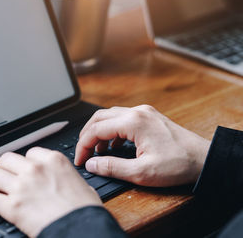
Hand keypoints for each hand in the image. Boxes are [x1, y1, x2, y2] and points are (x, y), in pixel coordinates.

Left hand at [0, 147, 101, 237]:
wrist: (82, 229)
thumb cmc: (85, 211)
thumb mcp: (83, 185)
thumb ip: (67, 177)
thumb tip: (65, 181)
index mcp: (53, 161)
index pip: (30, 153)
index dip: (27, 163)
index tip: (26, 171)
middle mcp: (35, 169)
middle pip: (6, 159)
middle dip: (6, 170)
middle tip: (9, 180)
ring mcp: (21, 187)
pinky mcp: (12, 207)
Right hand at [75, 105, 210, 186]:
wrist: (205, 159)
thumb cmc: (179, 164)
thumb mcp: (142, 172)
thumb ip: (112, 167)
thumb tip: (92, 165)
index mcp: (133, 122)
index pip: (96, 129)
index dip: (83, 145)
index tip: (80, 160)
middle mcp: (137, 111)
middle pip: (99, 117)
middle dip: (87, 135)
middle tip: (83, 153)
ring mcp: (144, 112)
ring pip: (110, 116)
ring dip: (99, 132)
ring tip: (97, 152)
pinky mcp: (149, 116)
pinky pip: (122, 119)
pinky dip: (112, 131)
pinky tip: (113, 146)